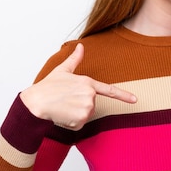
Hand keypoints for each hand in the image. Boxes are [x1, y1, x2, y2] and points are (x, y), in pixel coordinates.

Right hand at [20, 43, 136, 129]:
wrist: (35, 103)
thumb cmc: (47, 87)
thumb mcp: (62, 70)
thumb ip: (75, 59)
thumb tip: (80, 46)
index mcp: (87, 82)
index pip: (109, 90)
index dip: (123, 96)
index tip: (135, 100)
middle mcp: (90, 95)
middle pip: (91, 104)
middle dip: (79, 105)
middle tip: (65, 101)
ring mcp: (86, 108)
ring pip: (85, 115)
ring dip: (75, 114)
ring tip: (62, 108)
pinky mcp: (80, 120)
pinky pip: (79, 125)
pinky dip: (71, 123)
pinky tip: (62, 116)